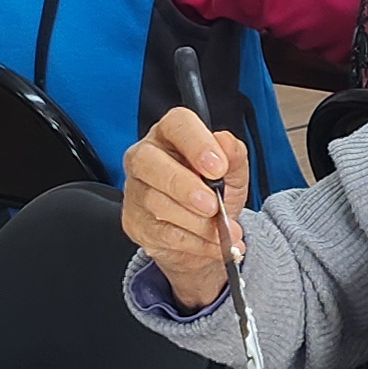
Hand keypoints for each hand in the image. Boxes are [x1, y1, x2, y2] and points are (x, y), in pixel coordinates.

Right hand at [119, 107, 248, 311]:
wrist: (205, 234)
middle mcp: (145, 157)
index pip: (176, 124)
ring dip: (196, 222)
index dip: (196, 144)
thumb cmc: (214, 193)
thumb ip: (233, 156)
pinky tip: (213, 243)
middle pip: (149, 161)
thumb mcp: (233, 172)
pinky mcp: (134, 223)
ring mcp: (135, 190)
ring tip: (224, 231)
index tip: (218, 167)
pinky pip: (162, 233)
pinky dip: (194, 242)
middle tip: (212, 204)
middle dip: (184, 186)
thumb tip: (226, 144)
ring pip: (157, 203)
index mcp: (171, 135)